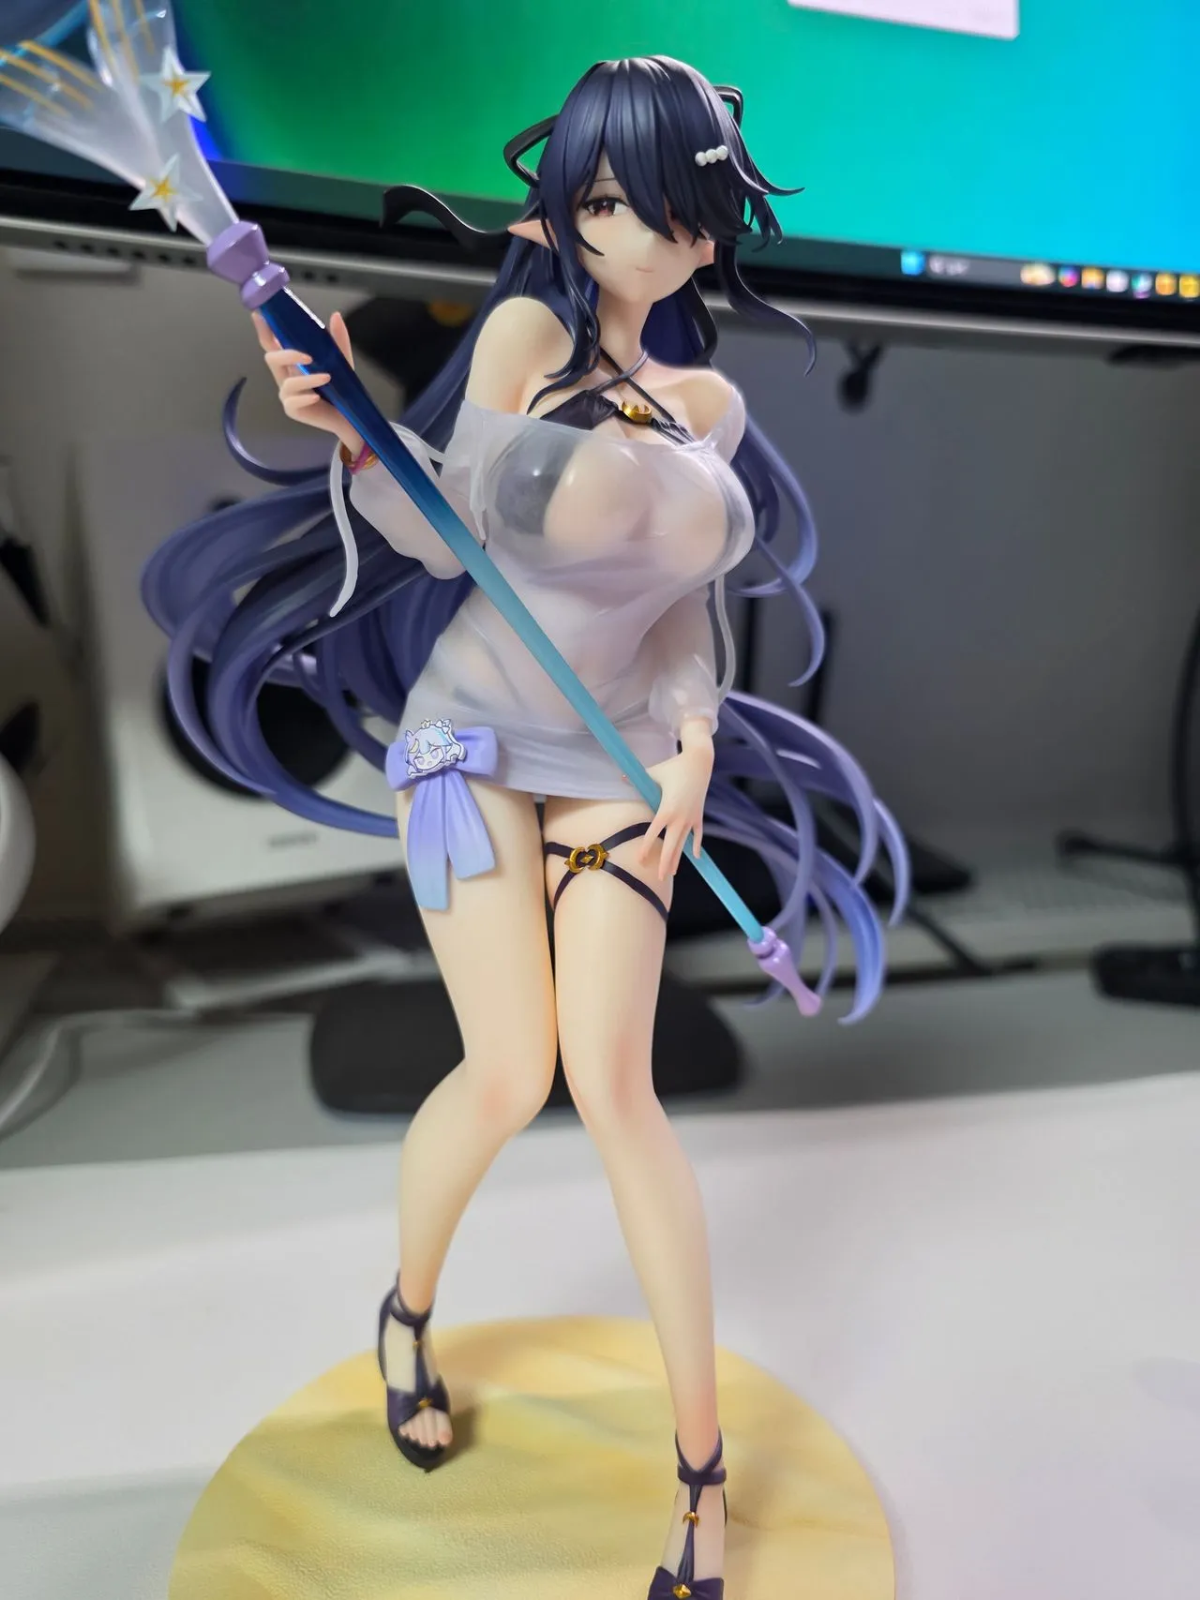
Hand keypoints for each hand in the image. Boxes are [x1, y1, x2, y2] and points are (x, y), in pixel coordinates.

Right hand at [252, 308, 363, 456]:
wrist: (349, 416)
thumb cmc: (341, 388)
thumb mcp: (341, 360)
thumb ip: (337, 340)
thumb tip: (336, 315)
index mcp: (291, 361)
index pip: (272, 343)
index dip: (263, 330)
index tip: (259, 315)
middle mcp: (285, 375)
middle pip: (272, 358)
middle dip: (287, 355)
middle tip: (309, 357)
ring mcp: (287, 394)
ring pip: (287, 382)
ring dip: (307, 379)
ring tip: (327, 377)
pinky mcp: (292, 410)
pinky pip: (293, 402)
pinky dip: (305, 397)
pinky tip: (316, 398)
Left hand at [636, 741, 713, 881]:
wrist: (700, 762)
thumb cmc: (674, 766)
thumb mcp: (653, 772)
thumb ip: (636, 778)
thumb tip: (619, 777)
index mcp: (666, 809)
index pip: (653, 833)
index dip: (646, 847)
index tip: (641, 860)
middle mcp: (679, 817)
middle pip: (671, 846)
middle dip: (665, 863)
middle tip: (660, 878)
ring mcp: (691, 818)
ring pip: (683, 843)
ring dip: (678, 858)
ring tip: (671, 872)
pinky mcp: (699, 815)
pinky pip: (697, 834)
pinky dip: (696, 845)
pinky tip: (695, 857)